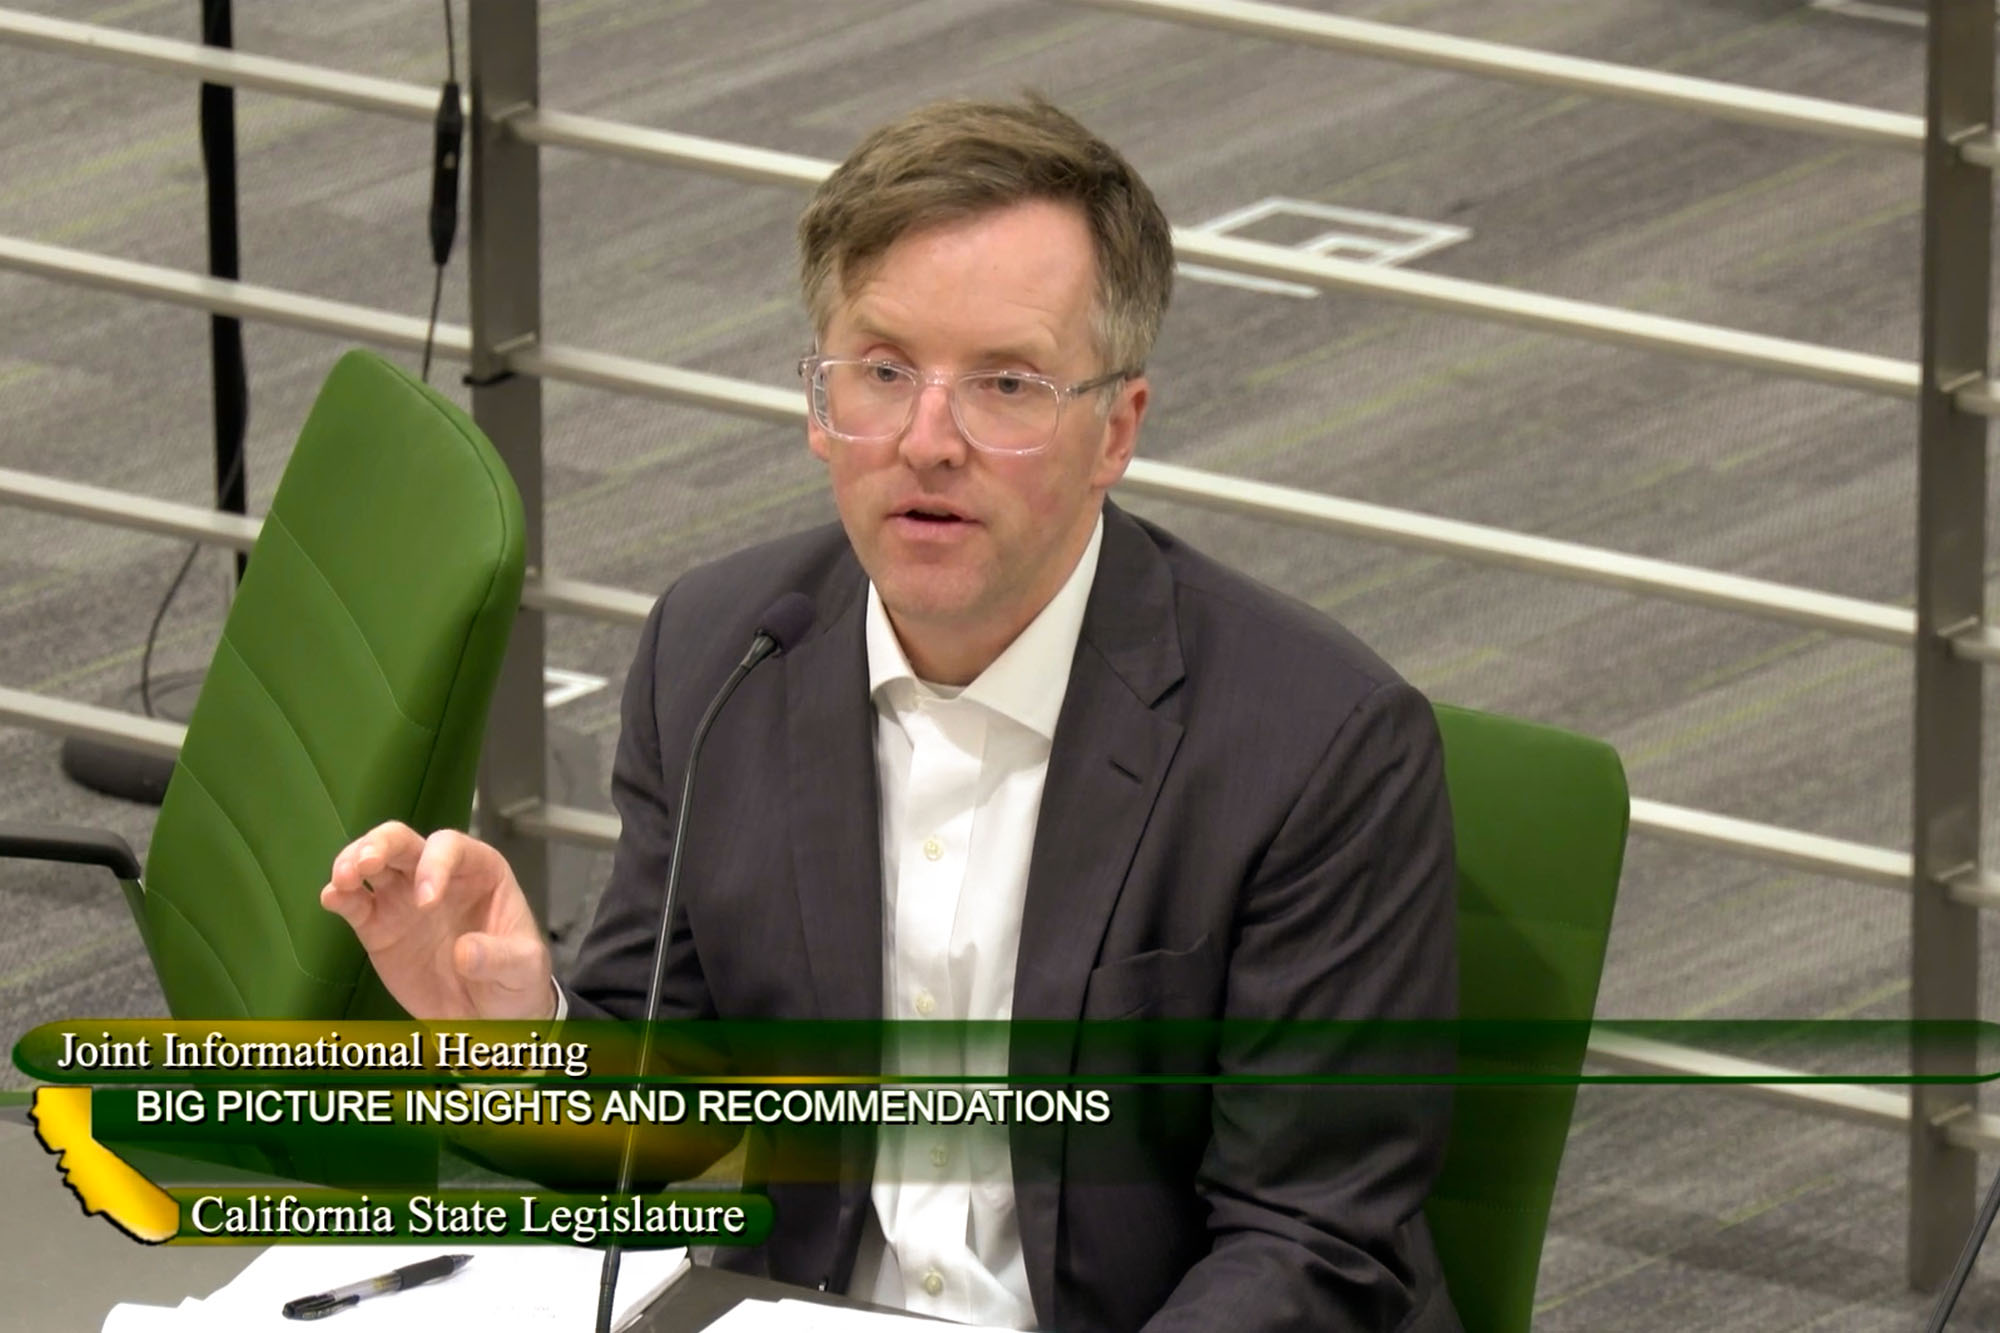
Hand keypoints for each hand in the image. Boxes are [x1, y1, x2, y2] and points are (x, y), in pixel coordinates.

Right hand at [320, 822, 555, 1020]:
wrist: (490, 1016)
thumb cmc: (516, 979)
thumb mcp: (524, 970)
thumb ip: (500, 959)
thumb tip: (465, 953)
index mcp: (480, 870)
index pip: (450, 847)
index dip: (434, 865)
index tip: (426, 902)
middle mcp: (437, 875)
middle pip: (402, 841)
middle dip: (380, 844)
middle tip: (364, 864)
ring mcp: (404, 899)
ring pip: (372, 863)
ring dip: (352, 862)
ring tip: (343, 880)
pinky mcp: (379, 928)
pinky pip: (355, 904)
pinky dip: (340, 897)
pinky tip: (331, 897)